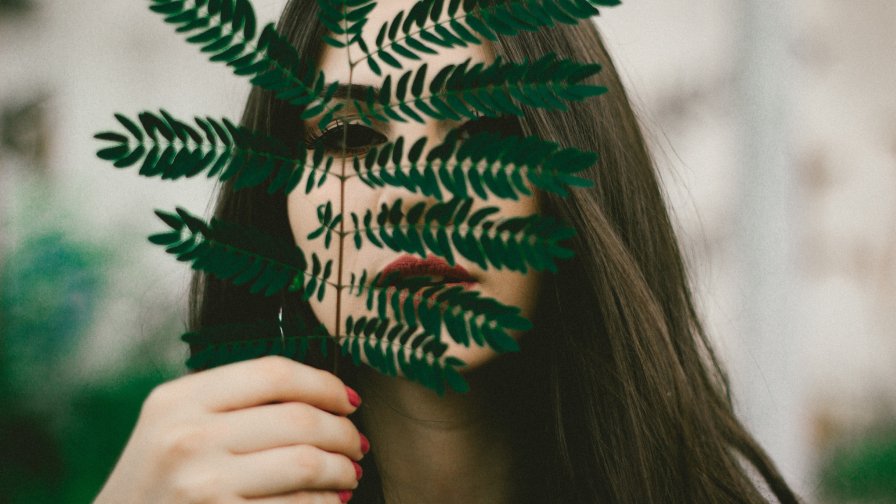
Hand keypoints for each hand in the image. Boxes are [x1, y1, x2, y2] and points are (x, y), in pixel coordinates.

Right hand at [94, 355, 366, 502]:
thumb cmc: (159, 478)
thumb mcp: (175, 423)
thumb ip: (234, 401)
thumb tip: (322, 396)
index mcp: (180, 399)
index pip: (274, 373)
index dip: (325, 384)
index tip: (349, 401)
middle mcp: (187, 437)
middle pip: (298, 420)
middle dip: (343, 433)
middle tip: (357, 444)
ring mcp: (202, 484)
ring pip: (305, 464)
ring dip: (342, 470)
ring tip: (350, 473)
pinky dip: (323, 503)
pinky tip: (330, 501)